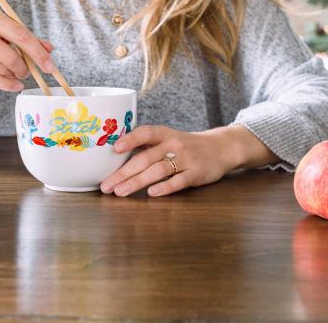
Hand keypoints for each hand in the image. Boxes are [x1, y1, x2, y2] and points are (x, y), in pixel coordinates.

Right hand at [0, 6, 53, 92]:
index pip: (20, 35)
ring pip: (2, 69)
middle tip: (26, 72)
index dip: (37, 53)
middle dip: (23, 68)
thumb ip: (24, 36)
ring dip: (13, 75)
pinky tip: (15, 85)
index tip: (50, 66)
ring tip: (14, 74)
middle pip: (12, 56)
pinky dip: (7, 85)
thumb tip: (49, 49)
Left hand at [100, 125, 278, 196]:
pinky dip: (165, 187)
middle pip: (145, 158)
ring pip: (158, 170)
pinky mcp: (197, 173)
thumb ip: (145, 145)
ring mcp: (186, 159)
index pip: (145, 133)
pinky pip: (179, 181)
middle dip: (123, 173)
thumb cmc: (185, 145)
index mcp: (163, 134)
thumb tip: (113, 156)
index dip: (130, 140)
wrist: (221, 147)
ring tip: (120, 192)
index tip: (114, 148)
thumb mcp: (167, 138)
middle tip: (106, 185)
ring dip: (137, 182)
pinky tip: (151, 193)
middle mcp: (173, 144)